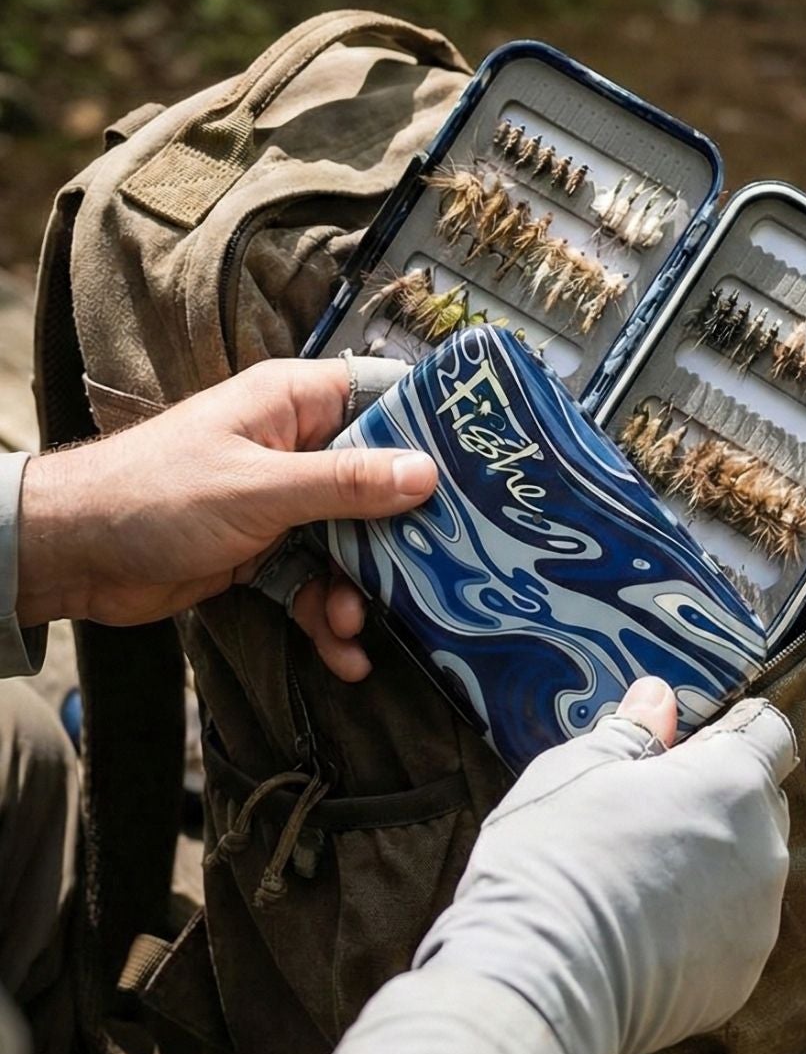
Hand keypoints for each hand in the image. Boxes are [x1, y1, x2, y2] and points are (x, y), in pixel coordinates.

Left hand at [17, 359, 436, 674]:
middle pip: (378, 482)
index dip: (431, 430)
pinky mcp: (265, 552)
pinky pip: (316, 581)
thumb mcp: (261, 489)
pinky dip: (328, 616)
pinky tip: (344, 654)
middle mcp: (296, 446)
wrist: (76, 555)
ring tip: (353, 624)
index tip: (481, 468)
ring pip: (351, 543)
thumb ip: (345, 484)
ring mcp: (282, 502)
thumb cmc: (157, 495)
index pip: (383, 399)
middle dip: (402, 535)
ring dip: (360, 588)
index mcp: (294, 403)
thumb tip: (426, 475)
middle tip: (439, 571)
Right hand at [414, 677, 795, 1053]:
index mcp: (733, 783)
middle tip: (645, 814)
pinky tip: (637, 938)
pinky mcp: (738, 982)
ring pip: (745, 876)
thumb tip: (658, 697)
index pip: (768, 733)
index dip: (730, 732)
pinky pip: (727, 938)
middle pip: (758, 807)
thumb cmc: (555, 857)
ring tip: (632, 884)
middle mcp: (765, 851)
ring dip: (708, 870)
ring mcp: (757, 923)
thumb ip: (630, 731)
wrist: (542, 982)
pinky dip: (696, 932)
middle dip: (717, 802)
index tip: (686, 746)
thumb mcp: (575, 771)